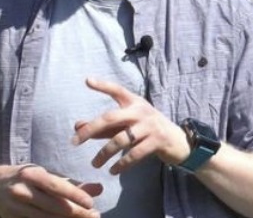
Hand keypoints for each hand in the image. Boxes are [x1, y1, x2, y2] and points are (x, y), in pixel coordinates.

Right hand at [0, 164, 102, 217]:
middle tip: (95, 216)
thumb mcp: (48, 176)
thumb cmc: (29, 179)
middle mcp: (22, 192)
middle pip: (53, 207)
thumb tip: (99, 188)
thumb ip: (74, 184)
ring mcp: (15, 209)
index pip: (56, 187)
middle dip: (76, 213)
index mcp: (32, 175)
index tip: (91, 204)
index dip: (75, 195)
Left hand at [71, 78, 190, 173]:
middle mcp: (141, 111)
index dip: (103, 85)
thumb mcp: (127, 124)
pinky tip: (113, 171)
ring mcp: (149, 126)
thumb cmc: (147, 130)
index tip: (87, 81)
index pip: (117, 91)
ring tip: (94, 164)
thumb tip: (77, 126)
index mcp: (134, 102)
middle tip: (74, 141)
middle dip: (90, 129)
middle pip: (111, 118)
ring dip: (104, 153)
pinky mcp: (156, 141)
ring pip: (120, 140)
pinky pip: (134, 154)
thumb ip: (104, 126)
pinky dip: (121, 164)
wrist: (178, 141)